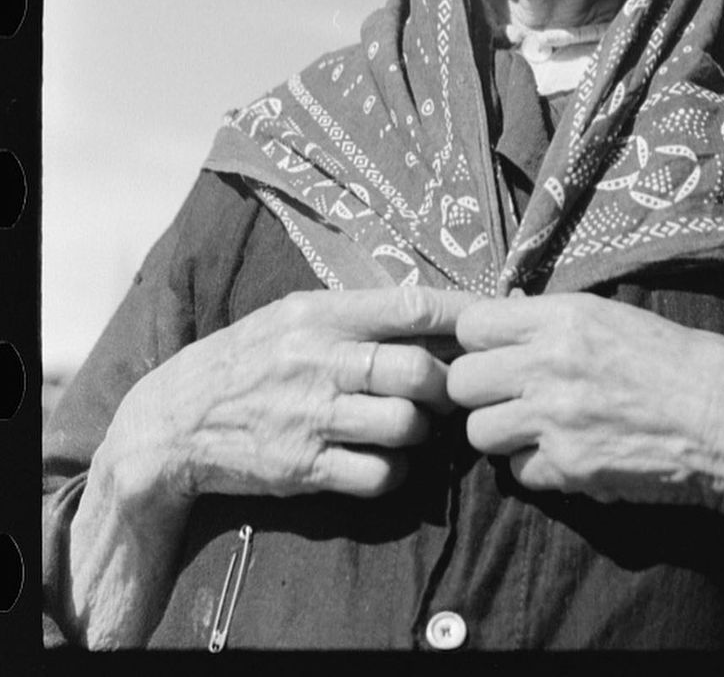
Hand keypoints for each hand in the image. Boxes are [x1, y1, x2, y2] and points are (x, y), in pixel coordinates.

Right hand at [102, 286, 477, 510]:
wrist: (176, 419)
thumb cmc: (251, 358)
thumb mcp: (296, 315)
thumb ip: (359, 313)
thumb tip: (435, 312)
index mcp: (320, 314)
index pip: (410, 307)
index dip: (461, 317)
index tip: (489, 322)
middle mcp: (318, 361)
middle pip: (417, 371)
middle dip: (446, 384)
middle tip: (447, 390)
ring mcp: (310, 417)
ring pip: (405, 424)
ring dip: (422, 428)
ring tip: (412, 423)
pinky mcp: (303, 468)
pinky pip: (379, 474)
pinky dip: (395, 470)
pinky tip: (383, 458)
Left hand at [447, 293, 723, 576]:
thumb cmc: (679, 361)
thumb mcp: (613, 316)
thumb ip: (553, 320)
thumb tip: (505, 319)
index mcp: (563, 317)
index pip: (471, 324)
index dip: (476, 341)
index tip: (492, 351)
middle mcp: (550, 364)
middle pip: (461, 381)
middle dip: (479, 391)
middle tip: (506, 394)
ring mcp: (555, 420)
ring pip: (478, 432)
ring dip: (500, 432)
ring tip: (534, 427)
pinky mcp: (569, 468)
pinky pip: (518, 472)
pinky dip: (535, 467)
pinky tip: (566, 453)